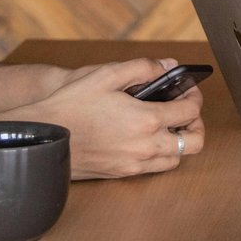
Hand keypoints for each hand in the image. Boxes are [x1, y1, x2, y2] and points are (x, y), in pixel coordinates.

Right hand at [9, 58, 205, 178]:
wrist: (43, 135)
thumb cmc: (71, 104)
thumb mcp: (107, 74)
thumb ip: (142, 67)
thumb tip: (167, 66)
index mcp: (147, 119)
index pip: (190, 111)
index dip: (195, 97)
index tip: (189, 90)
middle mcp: (146, 146)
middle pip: (194, 142)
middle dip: (197, 125)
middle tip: (186, 112)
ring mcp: (135, 164)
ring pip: (176, 159)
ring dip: (179, 142)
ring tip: (168, 125)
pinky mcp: (122, 174)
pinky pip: (155, 168)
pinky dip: (160, 154)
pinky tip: (147, 139)